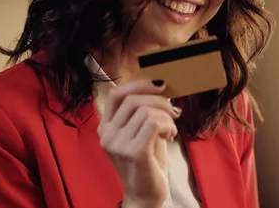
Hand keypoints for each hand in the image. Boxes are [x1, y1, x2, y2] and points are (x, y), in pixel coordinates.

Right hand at [97, 79, 180, 207]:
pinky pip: (154, 124)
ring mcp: (118, 144)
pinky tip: (170, 135)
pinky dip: (168, 125)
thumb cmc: (147, 160)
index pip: (117, 94)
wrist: (146, 194)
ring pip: (146, 111)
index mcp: (106, 126)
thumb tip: (160, 86)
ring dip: (166, 116)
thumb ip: (144, 110)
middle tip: (173, 112)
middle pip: (133, 100)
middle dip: (160, 101)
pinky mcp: (133, 153)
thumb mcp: (141, 130)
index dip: (139, 84)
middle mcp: (107, 135)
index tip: (160, 85)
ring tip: (170, 129)